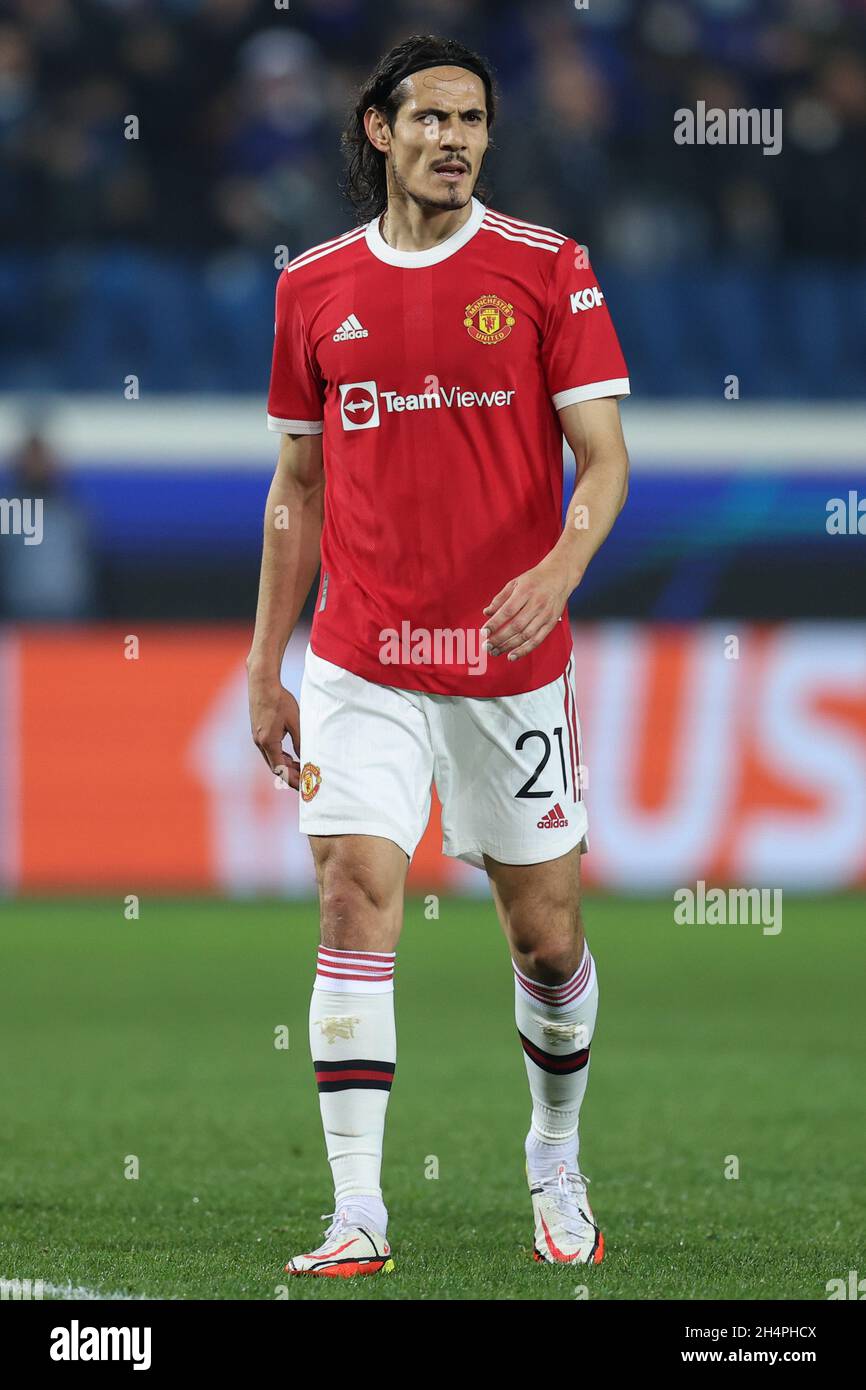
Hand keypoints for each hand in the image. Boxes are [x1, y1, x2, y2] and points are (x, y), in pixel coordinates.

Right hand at [248, 670, 300, 788]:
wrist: (262, 684)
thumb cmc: (280, 700)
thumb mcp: (295, 721)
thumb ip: (300, 741)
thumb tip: (305, 757)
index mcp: (268, 742)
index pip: (280, 769)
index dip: (292, 780)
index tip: (304, 787)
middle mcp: (260, 743)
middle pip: (275, 767)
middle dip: (290, 776)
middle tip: (306, 782)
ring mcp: (258, 738)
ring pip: (273, 760)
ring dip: (286, 767)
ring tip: (302, 770)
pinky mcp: (259, 732)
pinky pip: (270, 751)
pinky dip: (282, 757)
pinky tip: (293, 757)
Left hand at [482, 557, 571, 661]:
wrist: (560, 575)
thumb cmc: (534, 579)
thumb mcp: (515, 583)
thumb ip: (500, 599)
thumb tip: (486, 613)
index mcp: (525, 591)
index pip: (507, 611)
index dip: (495, 623)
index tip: (484, 632)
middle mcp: (537, 604)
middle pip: (516, 626)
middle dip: (499, 638)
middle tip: (486, 646)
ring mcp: (545, 615)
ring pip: (526, 635)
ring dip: (509, 646)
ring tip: (495, 652)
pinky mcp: (551, 623)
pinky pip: (537, 640)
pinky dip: (524, 650)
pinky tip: (512, 655)